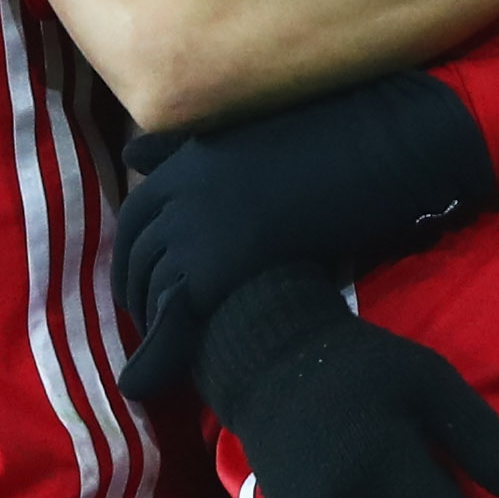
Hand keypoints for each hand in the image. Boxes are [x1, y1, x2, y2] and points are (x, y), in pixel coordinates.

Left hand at [115, 72, 497, 401]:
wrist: (368, 159)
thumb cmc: (321, 145)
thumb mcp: (242, 140)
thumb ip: (184, 150)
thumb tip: (132, 150)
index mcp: (185, 165)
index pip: (133, 216)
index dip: (130, 253)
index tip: (139, 277)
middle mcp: (179, 196)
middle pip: (136, 256)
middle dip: (135, 291)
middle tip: (147, 319)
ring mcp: (194, 233)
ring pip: (152, 288)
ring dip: (152, 319)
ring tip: (168, 344)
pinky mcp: (215, 270)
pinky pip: (175, 313)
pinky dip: (167, 339)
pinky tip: (175, 357)